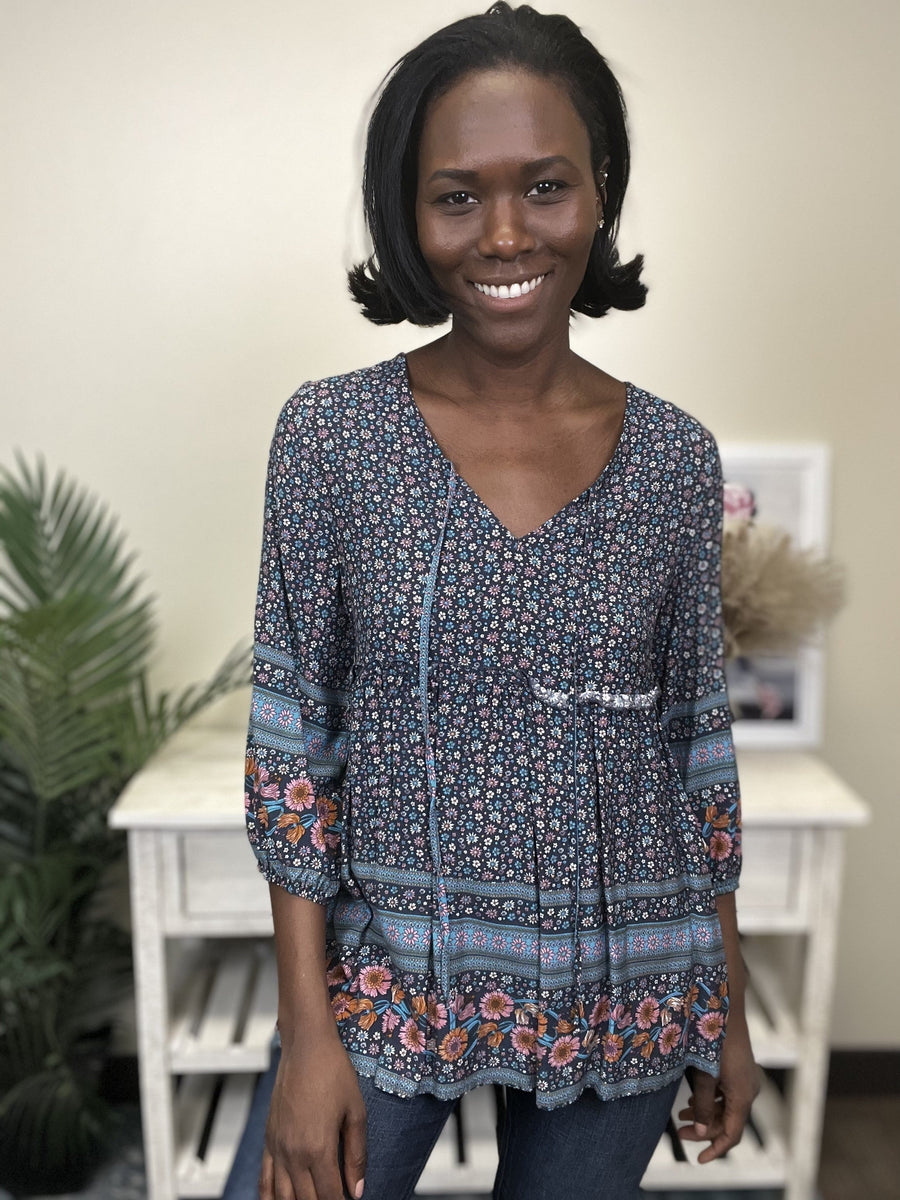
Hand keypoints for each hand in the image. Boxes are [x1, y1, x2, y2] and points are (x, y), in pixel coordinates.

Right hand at [259, 1037, 366, 1199]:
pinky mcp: (269, 1139)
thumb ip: (357, 1155)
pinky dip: (270, 1197)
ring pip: (283, 1196)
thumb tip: (358, 1190)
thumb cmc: (333, 1072)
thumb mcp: (356, 1112)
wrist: (306, 1045)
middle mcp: (294, 1153)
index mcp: (319, 1148)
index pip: (330, 1196)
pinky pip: (264, 1179)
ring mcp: (278, 1148)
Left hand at [677, 1014, 759, 1163]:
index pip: (732, 1134)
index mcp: (743, 1094)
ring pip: (728, 1107)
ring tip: (682, 1114)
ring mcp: (747, 1078)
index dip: (716, 1149)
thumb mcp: (703, 1074)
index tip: (699, 1159)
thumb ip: (703, 1106)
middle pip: (729, 1121)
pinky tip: (694, 1098)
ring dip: (707, 1113)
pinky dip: (712, 1099)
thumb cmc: (711, 1038)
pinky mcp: (741, 1069)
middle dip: (705, 1129)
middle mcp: (750, 1088)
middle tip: (680, 1130)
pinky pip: (729, 1093)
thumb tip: (703, 1132)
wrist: (723, 1005)